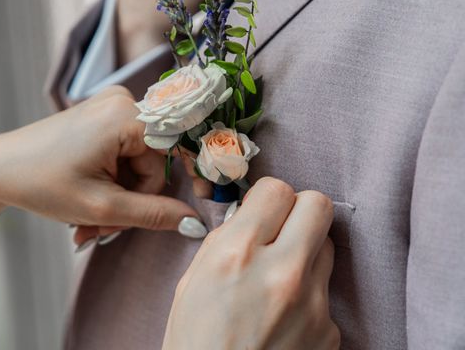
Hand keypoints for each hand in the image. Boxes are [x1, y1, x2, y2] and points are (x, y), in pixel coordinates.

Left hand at [0, 86, 199, 244]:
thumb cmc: (42, 184)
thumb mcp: (102, 207)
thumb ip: (154, 214)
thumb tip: (196, 222)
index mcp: (126, 115)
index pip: (177, 151)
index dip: (192, 180)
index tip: (198, 209)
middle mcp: (123, 100)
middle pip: (154, 161)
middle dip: (134, 200)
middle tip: (105, 230)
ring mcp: (110, 106)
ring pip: (138, 162)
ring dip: (119, 197)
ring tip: (89, 224)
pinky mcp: (101, 116)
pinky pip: (123, 153)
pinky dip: (110, 182)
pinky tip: (88, 204)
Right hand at [163, 177, 340, 349]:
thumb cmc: (195, 342)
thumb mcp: (194, 279)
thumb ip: (227, 239)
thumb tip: (253, 214)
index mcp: (236, 253)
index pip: (277, 189)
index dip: (269, 197)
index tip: (265, 210)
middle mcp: (279, 272)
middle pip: (318, 204)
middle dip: (300, 210)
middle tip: (284, 228)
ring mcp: (311, 303)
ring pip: (328, 246)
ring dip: (307, 251)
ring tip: (281, 277)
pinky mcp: (329, 330)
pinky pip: (327, 291)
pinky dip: (309, 295)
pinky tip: (285, 316)